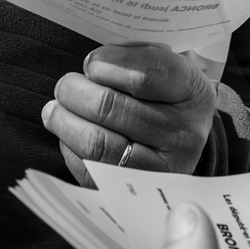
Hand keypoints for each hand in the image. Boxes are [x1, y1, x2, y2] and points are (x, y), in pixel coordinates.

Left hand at [42, 44, 215, 185]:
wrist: (182, 144)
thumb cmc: (166, 96)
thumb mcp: (168, 69)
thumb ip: (136, 58)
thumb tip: (92, 62)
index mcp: (194, 94)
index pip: (146, 75)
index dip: (108, 64)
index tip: (91, 62)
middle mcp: (184, 134)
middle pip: (112, 108)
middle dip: (75, 91)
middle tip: (66, 85)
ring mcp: (160, 168)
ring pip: (96, 142)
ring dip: (64, 120)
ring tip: (55, 108)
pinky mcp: (133, 190)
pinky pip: (89, 169)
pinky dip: (69, 147)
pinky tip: (69, 133)